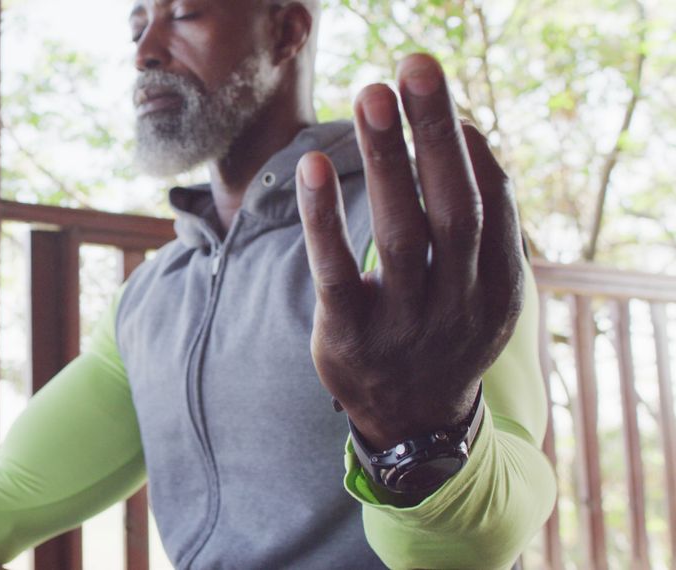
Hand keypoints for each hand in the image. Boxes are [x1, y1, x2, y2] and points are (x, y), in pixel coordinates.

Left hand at [295, 53, 523, 450]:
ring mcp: (405, 323)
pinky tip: (311, 166)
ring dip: (387, 160)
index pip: (491, 204)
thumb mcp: (481, 290)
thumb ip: (481, 226)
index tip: (444, 100)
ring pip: (400, 232)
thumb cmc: (441, 333)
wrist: (411, 423)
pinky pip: (336, 271)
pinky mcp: (350, 336)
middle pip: (453, 207)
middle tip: (416, 68)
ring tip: (371, 97)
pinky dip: (324, 218)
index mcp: (497, 286)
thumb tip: (464, 137)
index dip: (469, 149)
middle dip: (435, 135)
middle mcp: (458, 303)